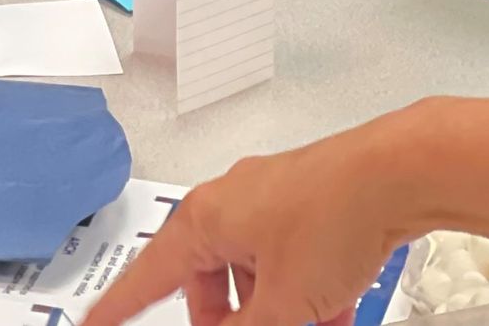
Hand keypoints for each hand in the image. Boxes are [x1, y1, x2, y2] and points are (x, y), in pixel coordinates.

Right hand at [86, 126, 412, 325]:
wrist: (394, 176)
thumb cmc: (333, 215)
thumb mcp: (283, 303)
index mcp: (204, 220)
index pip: (148, 276)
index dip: (118, 307)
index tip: (94, 323)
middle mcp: (227, 204)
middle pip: (206, 281)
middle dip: (224, 320)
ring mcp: (265, 202)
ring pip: (250, 274)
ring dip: (271, 312)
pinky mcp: (300, 206)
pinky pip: (283, 261)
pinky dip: (299, 294)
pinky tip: (332, 314)